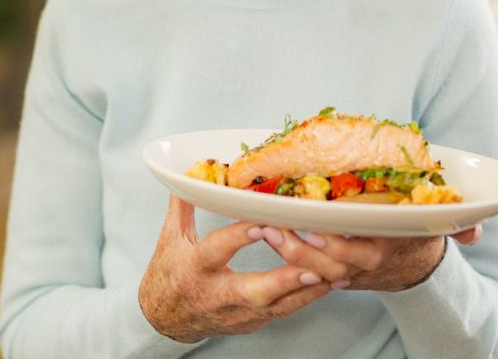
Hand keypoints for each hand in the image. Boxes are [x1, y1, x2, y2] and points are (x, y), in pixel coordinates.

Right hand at [139, 196, 332, 342]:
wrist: (164, 319)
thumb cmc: (168, 275)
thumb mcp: (169, 238)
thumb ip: (183, 205)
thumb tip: (190, 174)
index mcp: (195, 269)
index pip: (216, 251)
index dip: (238, 238)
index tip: (262, 223)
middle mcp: (217, 295)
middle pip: (252, 293)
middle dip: (283, 279)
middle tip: (310, 264)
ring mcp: (236, 313)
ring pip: (275, 307)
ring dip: (305, 291)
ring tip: (333, 273)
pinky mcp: (250, 323)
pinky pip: (281, 312)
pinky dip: (306, 298)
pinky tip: (327, 284)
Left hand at [255, 224, 482, 292]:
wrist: (413, 267)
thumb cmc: (419, 232)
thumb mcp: (438, 225)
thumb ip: (459, 226)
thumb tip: (475, 231)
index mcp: (389, 247)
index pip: (362, 248)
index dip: (339, 242)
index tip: (315, 228)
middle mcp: (366, 263)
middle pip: (330, 261)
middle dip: (301, 248)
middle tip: (273, 228)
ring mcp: (349, 272)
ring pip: (315, 269)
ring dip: (287, 252)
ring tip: (264, 231)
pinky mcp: (335, 275)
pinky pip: (309, 270)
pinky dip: (288, 259)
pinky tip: (268, 238)